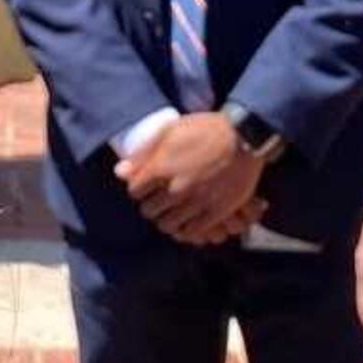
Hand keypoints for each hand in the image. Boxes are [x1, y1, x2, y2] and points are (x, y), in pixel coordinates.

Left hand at [114, 112, 267, 244]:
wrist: (243, 137)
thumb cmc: (206, 129)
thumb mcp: (171, 131)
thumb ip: (144, 152)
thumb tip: (119, 172)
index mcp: (161, 168)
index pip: (135, 191)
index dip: (139, 189)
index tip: (146, 187)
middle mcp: (175, 188)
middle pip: (149, 211)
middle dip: (152, 206)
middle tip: (159, 202)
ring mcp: (195, 202)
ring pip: (168, 225)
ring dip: (167, 220)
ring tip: (173, 213)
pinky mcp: (215, 212)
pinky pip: (192, 232)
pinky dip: (186, 231)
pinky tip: (187, 223)